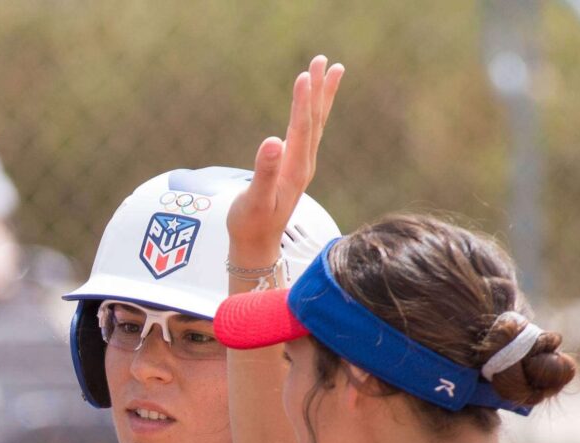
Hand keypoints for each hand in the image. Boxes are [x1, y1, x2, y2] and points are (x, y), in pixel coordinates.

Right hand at [224, 54, 344, 266]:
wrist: (257, 245)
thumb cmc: (251, 224)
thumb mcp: (255, 200)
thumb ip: (264, 172)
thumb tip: (272, 141)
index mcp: (294, 169)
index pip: (301, 127)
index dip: (303, 101)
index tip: (305, 75)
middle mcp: (303, 163)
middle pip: (315, 119)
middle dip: (319, 89)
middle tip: (322, 60)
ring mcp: (302, 164)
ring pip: (316, 123)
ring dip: (322, 96)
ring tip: (329, 70)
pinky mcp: (295, 166)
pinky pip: (309, 131)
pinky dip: (314, 111)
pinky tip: (313, 104)